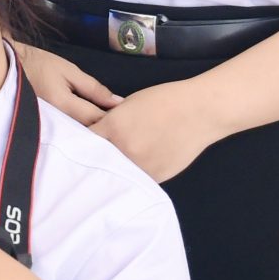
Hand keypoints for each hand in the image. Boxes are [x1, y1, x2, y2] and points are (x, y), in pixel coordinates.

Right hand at [12, 43, 122, 125]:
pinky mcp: (44, 132)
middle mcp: (56, 122)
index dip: (114, 119)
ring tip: (105, 129)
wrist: (8, 69)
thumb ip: (94, 88)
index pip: (97, 118)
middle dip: (105, 131)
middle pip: (89, 133)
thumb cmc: (39, 66)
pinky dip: (79, 134)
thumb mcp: (69, 71)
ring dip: (93, 133)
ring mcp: (49, 129)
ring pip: (79, 137)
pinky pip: (67, 136)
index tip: (127, 116)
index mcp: (63, 104)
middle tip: (118, 126)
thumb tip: (117, 102)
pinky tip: (86, 130)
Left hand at [89, 79, 226, 183]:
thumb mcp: (130, 103)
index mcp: (114, 127)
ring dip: (114, 169)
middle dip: (95, 157)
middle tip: (93, 157)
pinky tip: (137, 166)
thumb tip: (98, 131)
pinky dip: (134, 174)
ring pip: (117, 173)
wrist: (200, 112)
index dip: (80, 141)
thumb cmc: (166, 101)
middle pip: (98, 159)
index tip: (78, 143)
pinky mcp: (156, 177)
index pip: (84, 140)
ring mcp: (140, 165)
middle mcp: (124, 149)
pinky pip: (137, 179)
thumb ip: (111, 120)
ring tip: (116, 164)